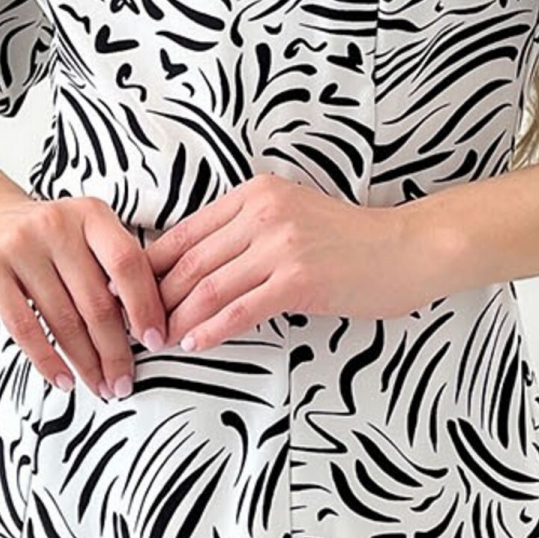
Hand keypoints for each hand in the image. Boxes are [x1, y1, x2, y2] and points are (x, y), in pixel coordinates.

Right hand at [0, 184, 165, 393]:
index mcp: (90, 215)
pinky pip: (25, 328)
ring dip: (85, 362)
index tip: (156, 341)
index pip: (128, 264)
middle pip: (96, 301)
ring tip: (100, 386)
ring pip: (63, 320)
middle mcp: (56, 225)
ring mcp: (20, 247)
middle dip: (115, 351)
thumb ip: (113, 267)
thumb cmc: (44, 236)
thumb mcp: (84, 233)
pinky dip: (47, 360)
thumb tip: (149, 327)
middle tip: (125, 382)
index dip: (146, 307)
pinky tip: (63, 379)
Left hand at [143, 171, 449, 350]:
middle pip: (190, 261)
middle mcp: (263, 213)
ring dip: (178, 319)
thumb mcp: (291, 218)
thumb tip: (194, 267)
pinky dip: (211, 330)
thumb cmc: (351, 242)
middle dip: (157, 298)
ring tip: (161, 340)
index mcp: (255, 193)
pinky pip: (240, 309)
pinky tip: (196, 344)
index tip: (130, 292)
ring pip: (209, 286)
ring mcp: (281, 245)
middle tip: (138, 326)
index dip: (150, 266)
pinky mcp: (299, 279)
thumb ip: (246, 233)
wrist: (409, 250)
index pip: (185, 231)